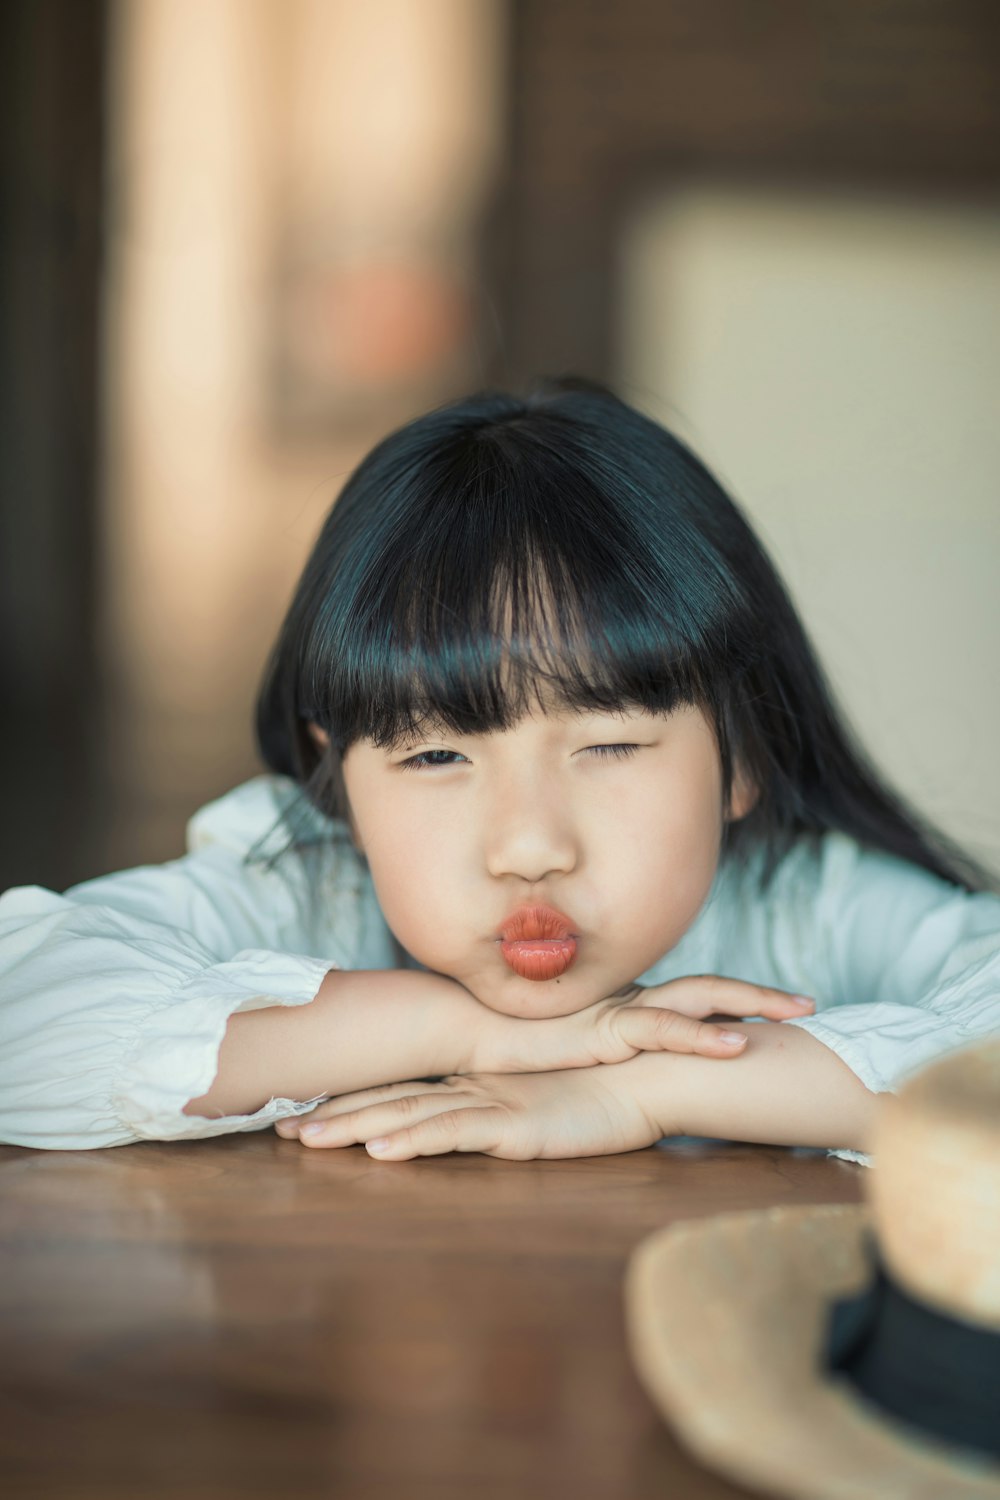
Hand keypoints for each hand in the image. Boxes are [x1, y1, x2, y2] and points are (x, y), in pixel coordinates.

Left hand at [275, 1061, 661, 1159]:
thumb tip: (473, 1108)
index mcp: (474, 1079)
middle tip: (279, 1129)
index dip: (352, 1099)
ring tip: (308, 1140)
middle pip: (390, 1099)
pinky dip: (417, 1139)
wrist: (653, 1073)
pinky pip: (457, 1132)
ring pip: (410, 1115)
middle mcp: (472, 1085)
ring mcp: (492, 1102)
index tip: (302, 1110)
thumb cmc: (605, 1082)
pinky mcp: (517, 1125)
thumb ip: (505, 1096)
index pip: (402, 1089)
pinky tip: (381, 1148)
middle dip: (333, 1115)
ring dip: (356, 1128)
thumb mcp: (543, 1094)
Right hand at [470, 975, 814, 1073]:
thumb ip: (601, 1058)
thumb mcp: (571, 1054)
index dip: (733, 1003)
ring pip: (699, 999)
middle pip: (708, 989)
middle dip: (759, 996)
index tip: (775, 1011)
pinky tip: (738, 1048)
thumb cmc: (514, 1047)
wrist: (471, 1034)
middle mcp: (632, 1001)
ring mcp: (622, 1011)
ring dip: (750, 1003)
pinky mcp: (607, 1029)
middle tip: (808, 1004)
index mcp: (628, 1007)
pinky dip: (703, 1038)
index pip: (692, 998)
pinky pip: (665, 1030)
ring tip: (798, 1011)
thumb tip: (627, 1081)